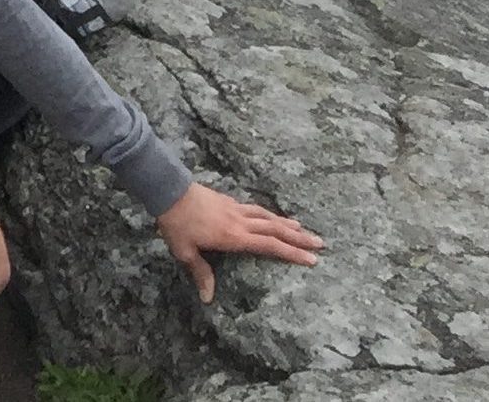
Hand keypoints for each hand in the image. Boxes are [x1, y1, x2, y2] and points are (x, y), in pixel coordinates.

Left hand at [155, 182, 322, 302]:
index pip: (270, 246)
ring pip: (267, 216)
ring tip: (302, 228)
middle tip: (321, 243)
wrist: (167, 189)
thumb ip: (200, 272)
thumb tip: (208, 299)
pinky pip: (255, 208)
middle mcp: (240, 222)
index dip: (292, 253)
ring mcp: (235, 208)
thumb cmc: (176, 223)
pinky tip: (270, 215)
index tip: (312, 259)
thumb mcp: (185, 251)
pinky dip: (268, 213)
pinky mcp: (227, 200)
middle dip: (299, 237)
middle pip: (275, 229)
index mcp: (234, 237)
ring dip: (286, 223)